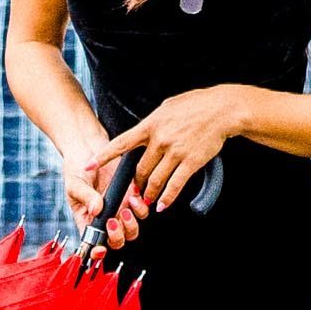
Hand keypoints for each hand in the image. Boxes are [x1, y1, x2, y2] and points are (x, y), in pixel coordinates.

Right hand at [63, 137, 152, 250]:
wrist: (89, 147)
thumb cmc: (77, 167)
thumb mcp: (75, 183)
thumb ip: (85, 196)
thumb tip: (97, 209)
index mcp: (87, 219)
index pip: (93, 243)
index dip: (97, 251)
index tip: (100, 249)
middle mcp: (105, 218)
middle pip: (117, 240)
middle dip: (118, 235)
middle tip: (114, 220)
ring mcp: (119, 209)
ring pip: (132, 229)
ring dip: (131, 223)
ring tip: (126, 206)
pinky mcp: (131, 197)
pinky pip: (141, 210)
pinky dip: (140, 205)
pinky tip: (133, 193)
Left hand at [89, 85, 243, 226]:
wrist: (221, 109)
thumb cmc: (197, 105)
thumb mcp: (167, 107)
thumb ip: (153, 122)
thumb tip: (144, 131)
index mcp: (151, 125)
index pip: (121, 143)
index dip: (103, 157)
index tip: (88, 166)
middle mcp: (160, 140)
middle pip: (139, 169)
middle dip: (136, 183)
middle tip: (135, 190)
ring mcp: (175, 152)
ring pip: (155, 180)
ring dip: (149, 193)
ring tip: (147, 199)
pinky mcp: (190, 162)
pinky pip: (175, 185)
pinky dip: (168, 198)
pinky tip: (163, 204)